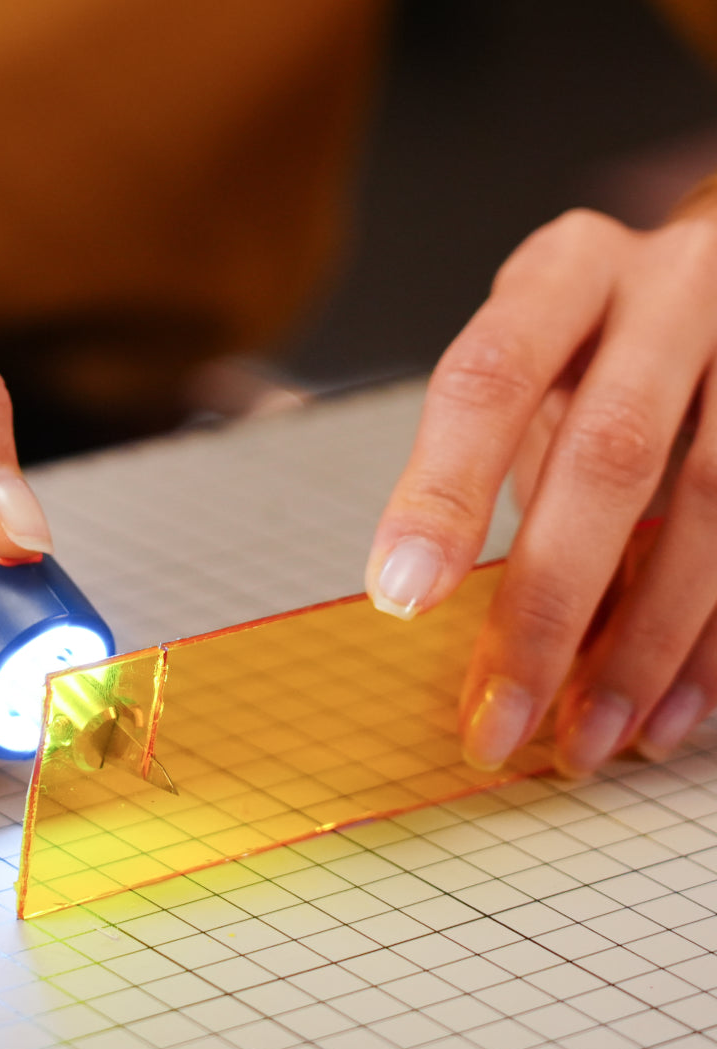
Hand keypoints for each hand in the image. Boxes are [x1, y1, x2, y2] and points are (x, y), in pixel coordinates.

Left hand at [365, 197, 716, 776]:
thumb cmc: (598, 341)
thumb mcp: (537, 364)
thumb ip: (498, 462)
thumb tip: (458, 616)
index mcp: (566, 271)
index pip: (488, 378)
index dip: (444, 492)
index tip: (402, 599)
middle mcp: (672, 288)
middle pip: (609, 454)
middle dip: (548, 604)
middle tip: (501, 718)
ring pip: (712, 505)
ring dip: (645, 645)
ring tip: (588, 738)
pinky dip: (713, 645)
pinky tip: (670, 713)